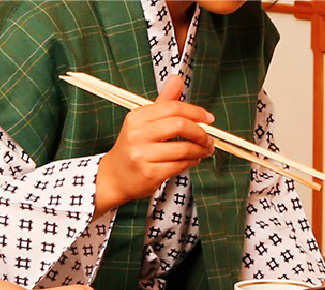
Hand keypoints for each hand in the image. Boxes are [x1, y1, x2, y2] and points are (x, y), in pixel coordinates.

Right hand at [95, 74, 213, 212]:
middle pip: (179, 125)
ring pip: (183, 149)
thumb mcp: (144, 122)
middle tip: (209, 138)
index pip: (173, 108)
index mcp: (137, 117)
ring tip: (205, 150)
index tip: (208, 119)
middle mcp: (137, 134)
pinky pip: (179, 166)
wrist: (115, 176)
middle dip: (200, 132)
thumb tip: (177, 79)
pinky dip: (191, 162)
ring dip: (200, 150)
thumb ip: (163, 102)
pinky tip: (194, 160)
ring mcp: (142, 155)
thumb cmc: (134, 147)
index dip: (196, 112)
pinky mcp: (149, 174)